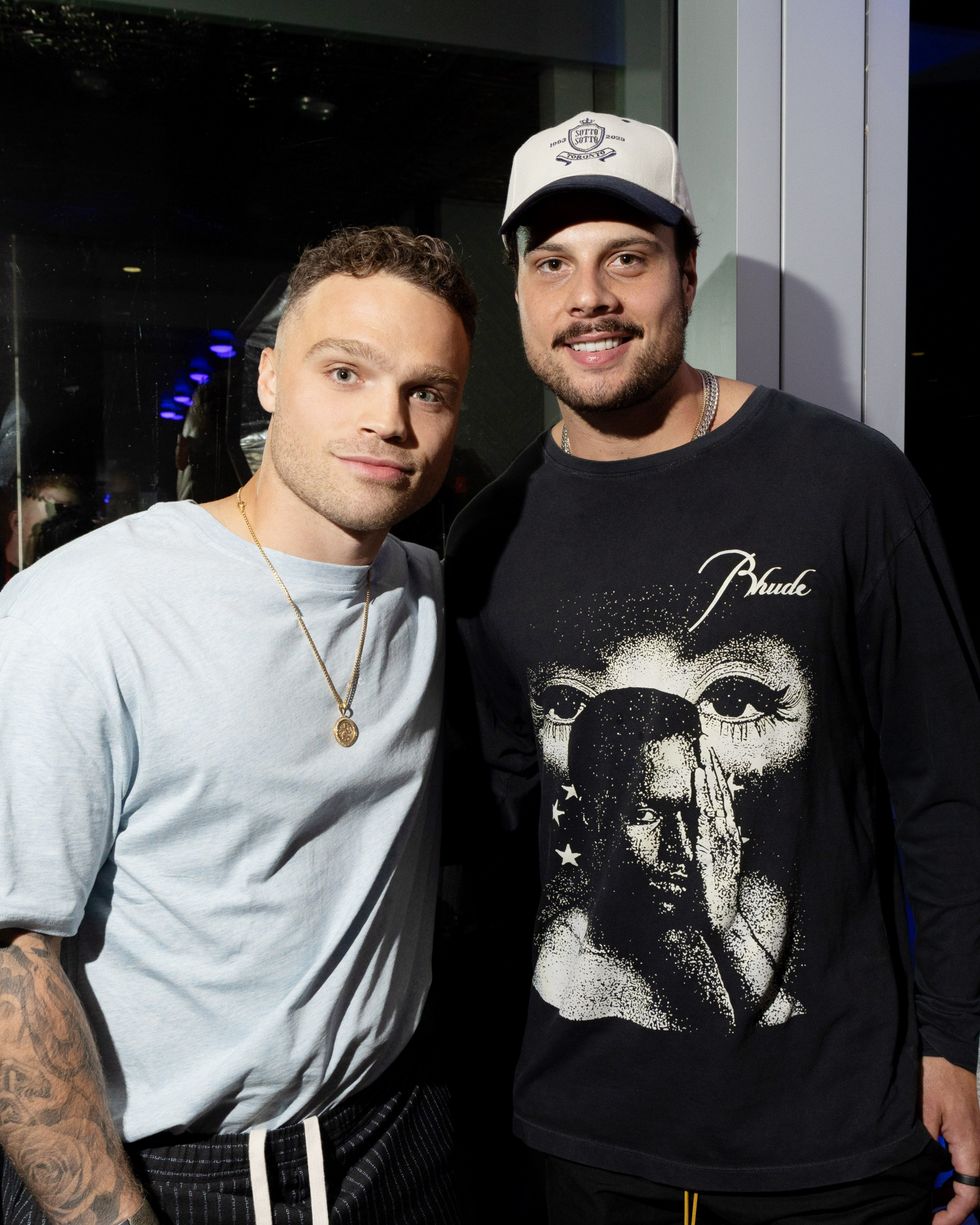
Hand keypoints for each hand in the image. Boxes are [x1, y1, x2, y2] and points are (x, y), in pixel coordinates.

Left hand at [693, 737, 740, 931]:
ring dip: (708, 777)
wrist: (719, 923)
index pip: (720, 798)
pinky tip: (699, 782)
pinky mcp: (712, 851)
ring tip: (701, 754)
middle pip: (719, 794)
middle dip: (712, 766)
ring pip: (715, 803)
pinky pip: (707, 819)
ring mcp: (722, 843)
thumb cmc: (706, 894)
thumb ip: (686, 836)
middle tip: (704, 739)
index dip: (714, 774)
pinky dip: (704, 798)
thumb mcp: (694, 858)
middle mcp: (726, 836)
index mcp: (724, 836)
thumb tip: (676, 815)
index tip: (707, 751)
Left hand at [922, 1055, 979, 1224]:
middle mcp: (979, 1145)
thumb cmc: (935, 1074)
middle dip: (953, 1210)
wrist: (945, 1046)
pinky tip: (933, 1182)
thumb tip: (920, 1173)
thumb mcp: (923, 1109)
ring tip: (929, 1206)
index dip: (953, 1215)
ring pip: (970, 1179)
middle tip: (929, 1219)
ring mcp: (975, 1138)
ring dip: (952, 1195)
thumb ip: (925, 1143)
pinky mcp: (967, 1131)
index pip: (969, 1193)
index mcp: (971, 1145)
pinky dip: (952, 1178)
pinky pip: (965, 1164)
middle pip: (972, 1191)